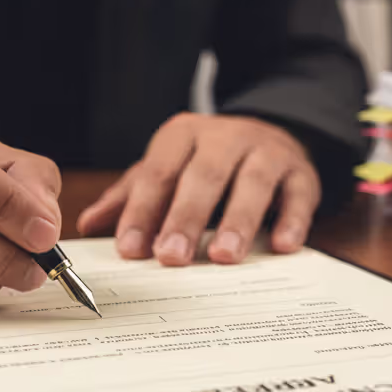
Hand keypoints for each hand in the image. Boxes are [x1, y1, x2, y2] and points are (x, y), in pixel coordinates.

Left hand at [77, 113, 320, 265]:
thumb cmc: (207, 161)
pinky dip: (292, 220)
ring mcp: (267, 152)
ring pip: (253, 182)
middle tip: (172, 257)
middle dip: (186, 218)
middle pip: (203, 176)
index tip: (130, 249)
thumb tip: (89, 225)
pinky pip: (299, 195)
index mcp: (183, 135)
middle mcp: (225, 137)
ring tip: (224, 256)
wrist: (271, 133)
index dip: (143, 211)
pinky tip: (281, 246)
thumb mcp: (167, 169)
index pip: (158, 173)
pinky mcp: (301, 172)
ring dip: (238, 220)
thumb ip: (132, 196)